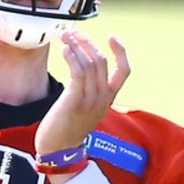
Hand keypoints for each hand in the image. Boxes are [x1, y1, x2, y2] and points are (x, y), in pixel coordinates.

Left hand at [34, 30, 129, 157]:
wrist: (58, 150)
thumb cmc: (67, 127)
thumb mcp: (85, 107)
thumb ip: (89, 90)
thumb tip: (81, 68)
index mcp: (109, 98)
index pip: (124, 70)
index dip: (120, 51)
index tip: (111, 36)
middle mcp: (103, 97)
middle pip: (101, 60)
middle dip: (87, 42)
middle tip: (74, 32)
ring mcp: (91, 99)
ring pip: (89, 63)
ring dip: (76, 46)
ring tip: (65, 37)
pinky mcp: (75, 101)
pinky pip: (77, 72)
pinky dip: (72, 57)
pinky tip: (64, 50)